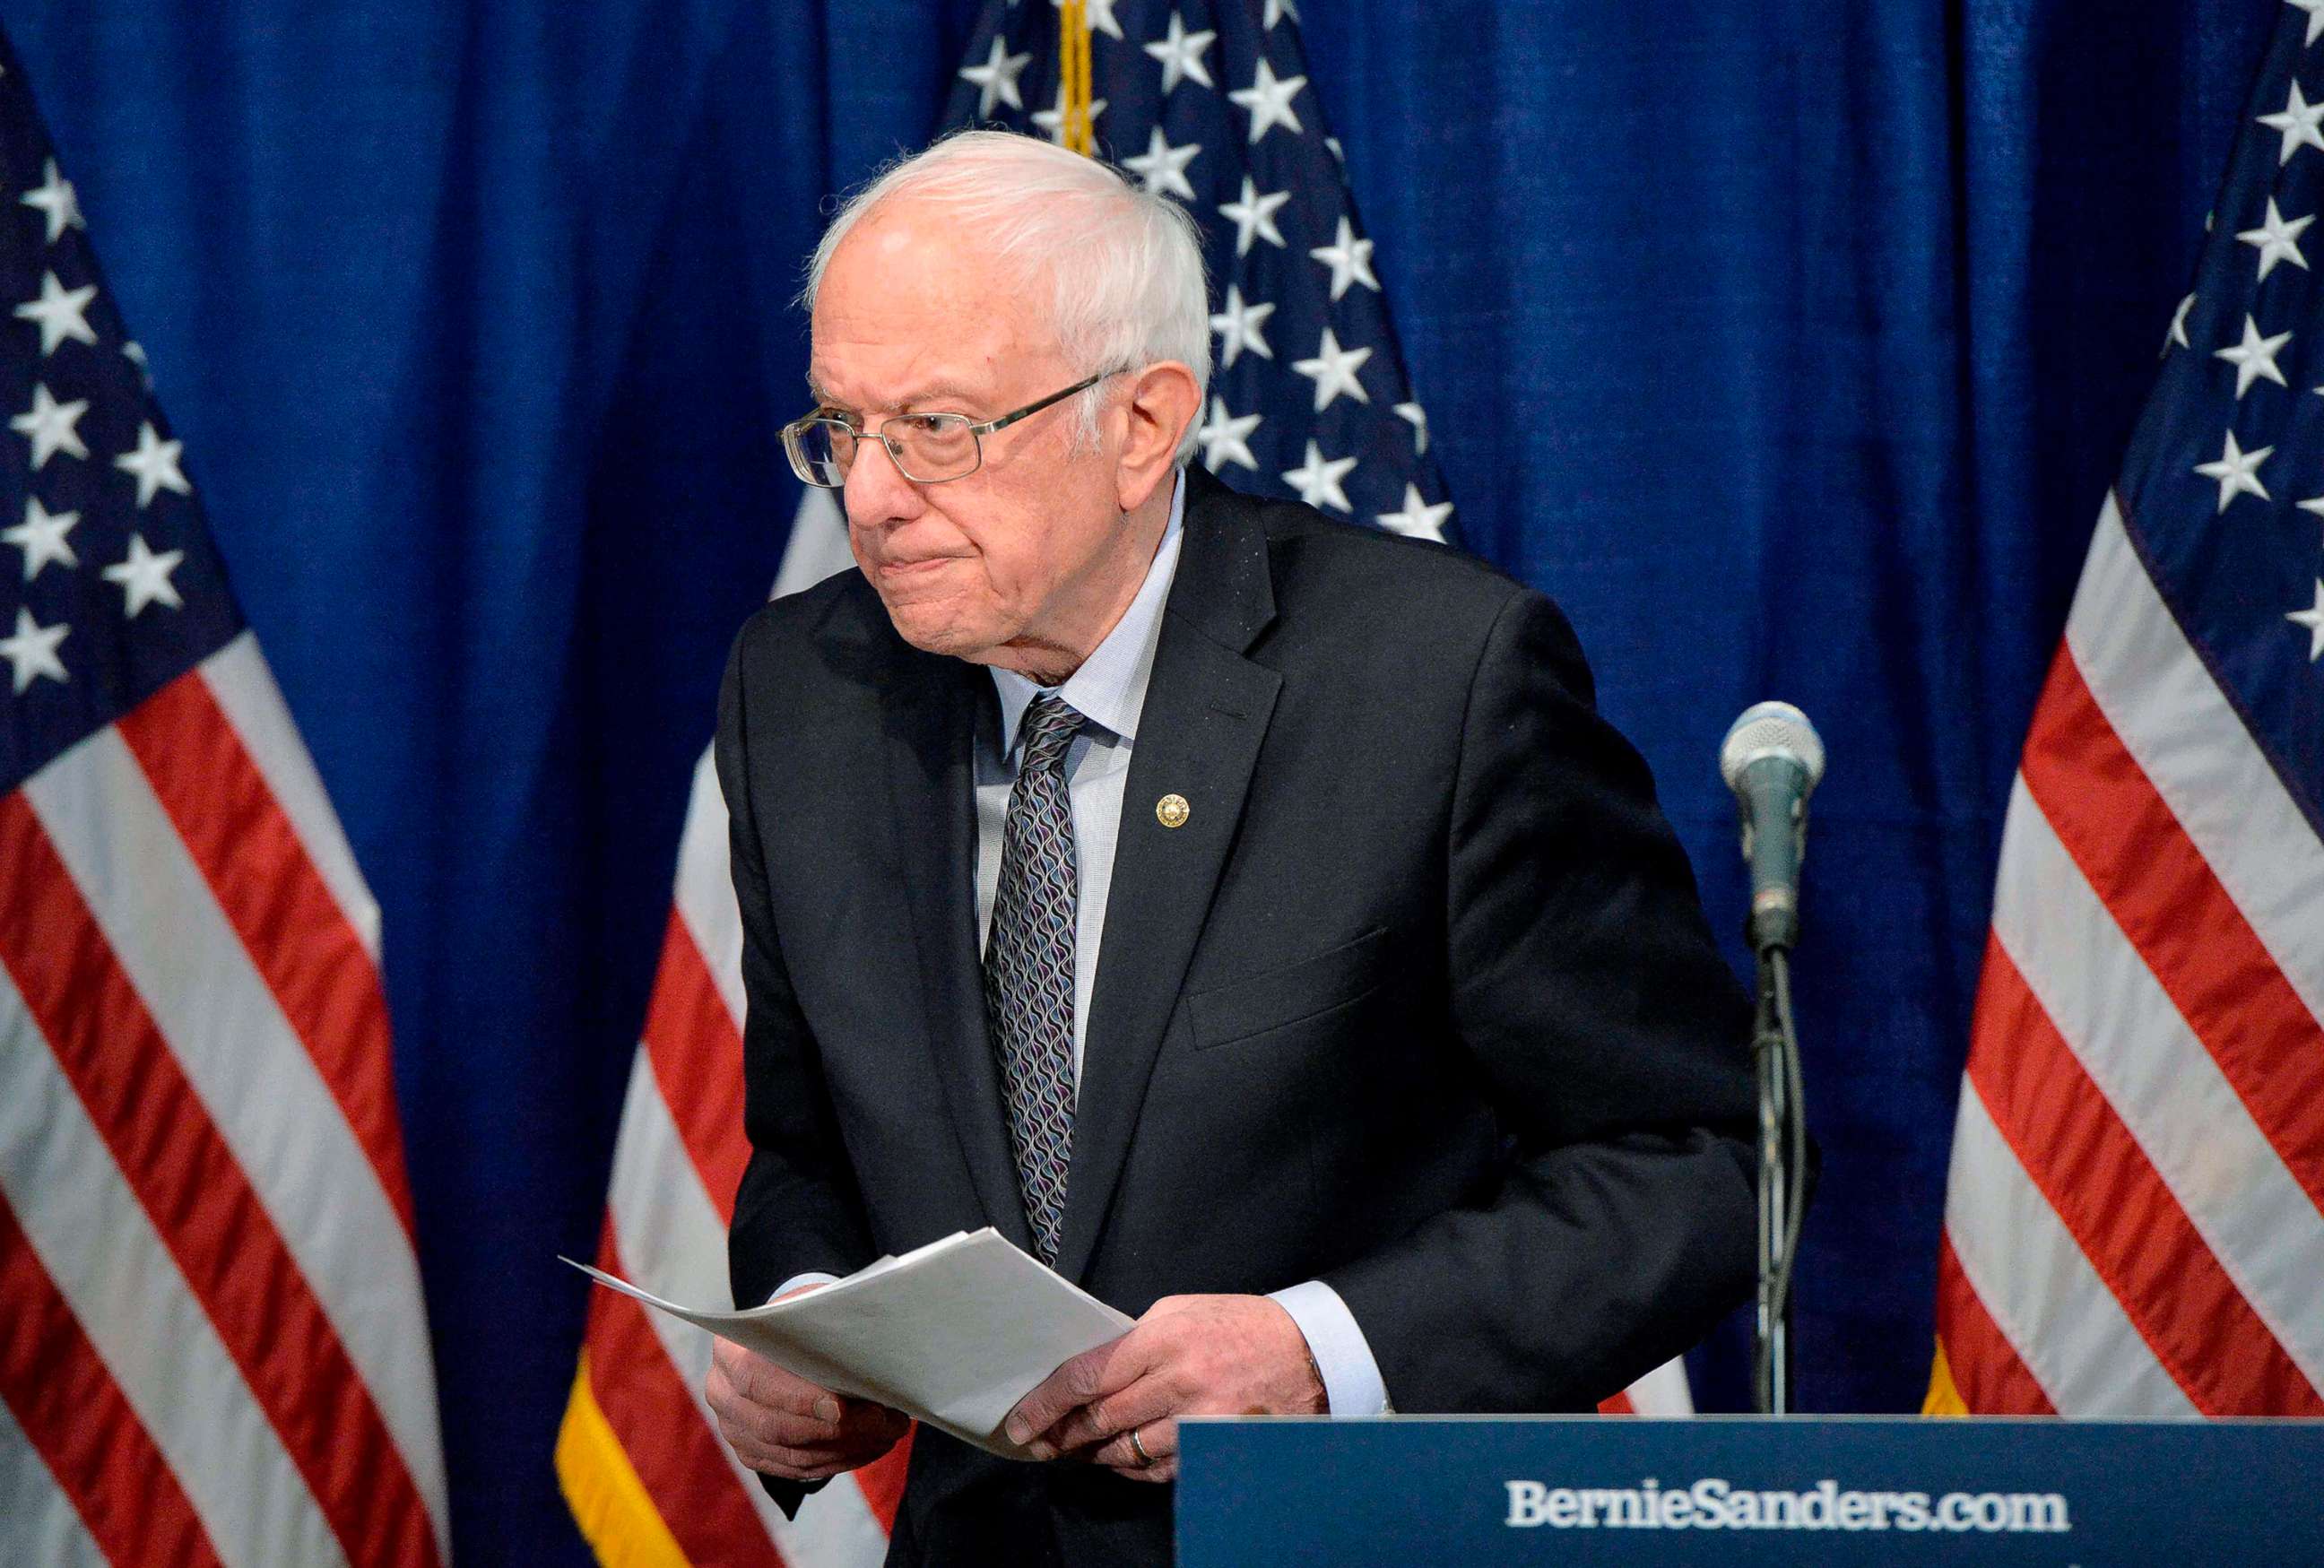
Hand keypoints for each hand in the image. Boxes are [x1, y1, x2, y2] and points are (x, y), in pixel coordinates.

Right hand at [705, 1288, 909, 1482]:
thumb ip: (827, 1328)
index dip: (798, 1398)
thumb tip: (870, 1355)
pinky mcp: (752, 1453)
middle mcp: (721, 1392)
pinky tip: (869, 1447)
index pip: (754, 1378)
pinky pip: (795, 1469)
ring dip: (845, 1449)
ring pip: (789, 1453)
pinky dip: (837, 1461)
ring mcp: (733, 1428)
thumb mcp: (809, 1310)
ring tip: (886, 1434)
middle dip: (835, 1430)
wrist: (781, 1339)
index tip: (842, 1408)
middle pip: (773, 1425)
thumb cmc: (801, 1322)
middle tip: (882, 1422)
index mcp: (729, 1350)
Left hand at [1002, 1294, 1325, 1482]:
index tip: (1020, 1422)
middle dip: (1062, 1435)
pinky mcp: (1214, 1449)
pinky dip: (1132, 1467)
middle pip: (1099, 1419)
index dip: (1045, 1404)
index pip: (1085, 1377)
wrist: (1310, 1353)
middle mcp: (1177, 1381)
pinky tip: (1120, 1459)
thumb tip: (1091, 1372)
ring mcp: (1198, 1421)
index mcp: (1163, 1338)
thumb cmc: (1242, 1326)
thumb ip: (1135, 1340)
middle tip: (1039, 1442)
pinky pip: (1158, 1469)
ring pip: (1124, 1450)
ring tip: (1078, 1449)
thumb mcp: (1182, 1312)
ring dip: (1094, 1453)